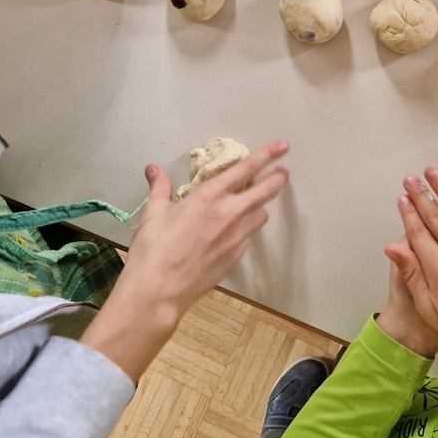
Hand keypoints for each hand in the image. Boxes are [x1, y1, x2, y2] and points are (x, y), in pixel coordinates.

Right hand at [80, 140, 289, 381]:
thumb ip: (159, 188)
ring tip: (255, 202)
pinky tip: (233, 231)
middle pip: (265, 191)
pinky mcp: (236, 257)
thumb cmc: (153, 248)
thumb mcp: (153, 212)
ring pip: (260, 214)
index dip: (267, 155)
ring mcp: (236, 237)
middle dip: (277, 178)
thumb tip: (154, 169)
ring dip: (260, 205)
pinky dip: (245, 229)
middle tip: (283, 171)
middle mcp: (229, 213)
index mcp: (210, 196)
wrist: (159, 291)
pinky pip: (248, 237)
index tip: (282, 146)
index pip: (246, 168)